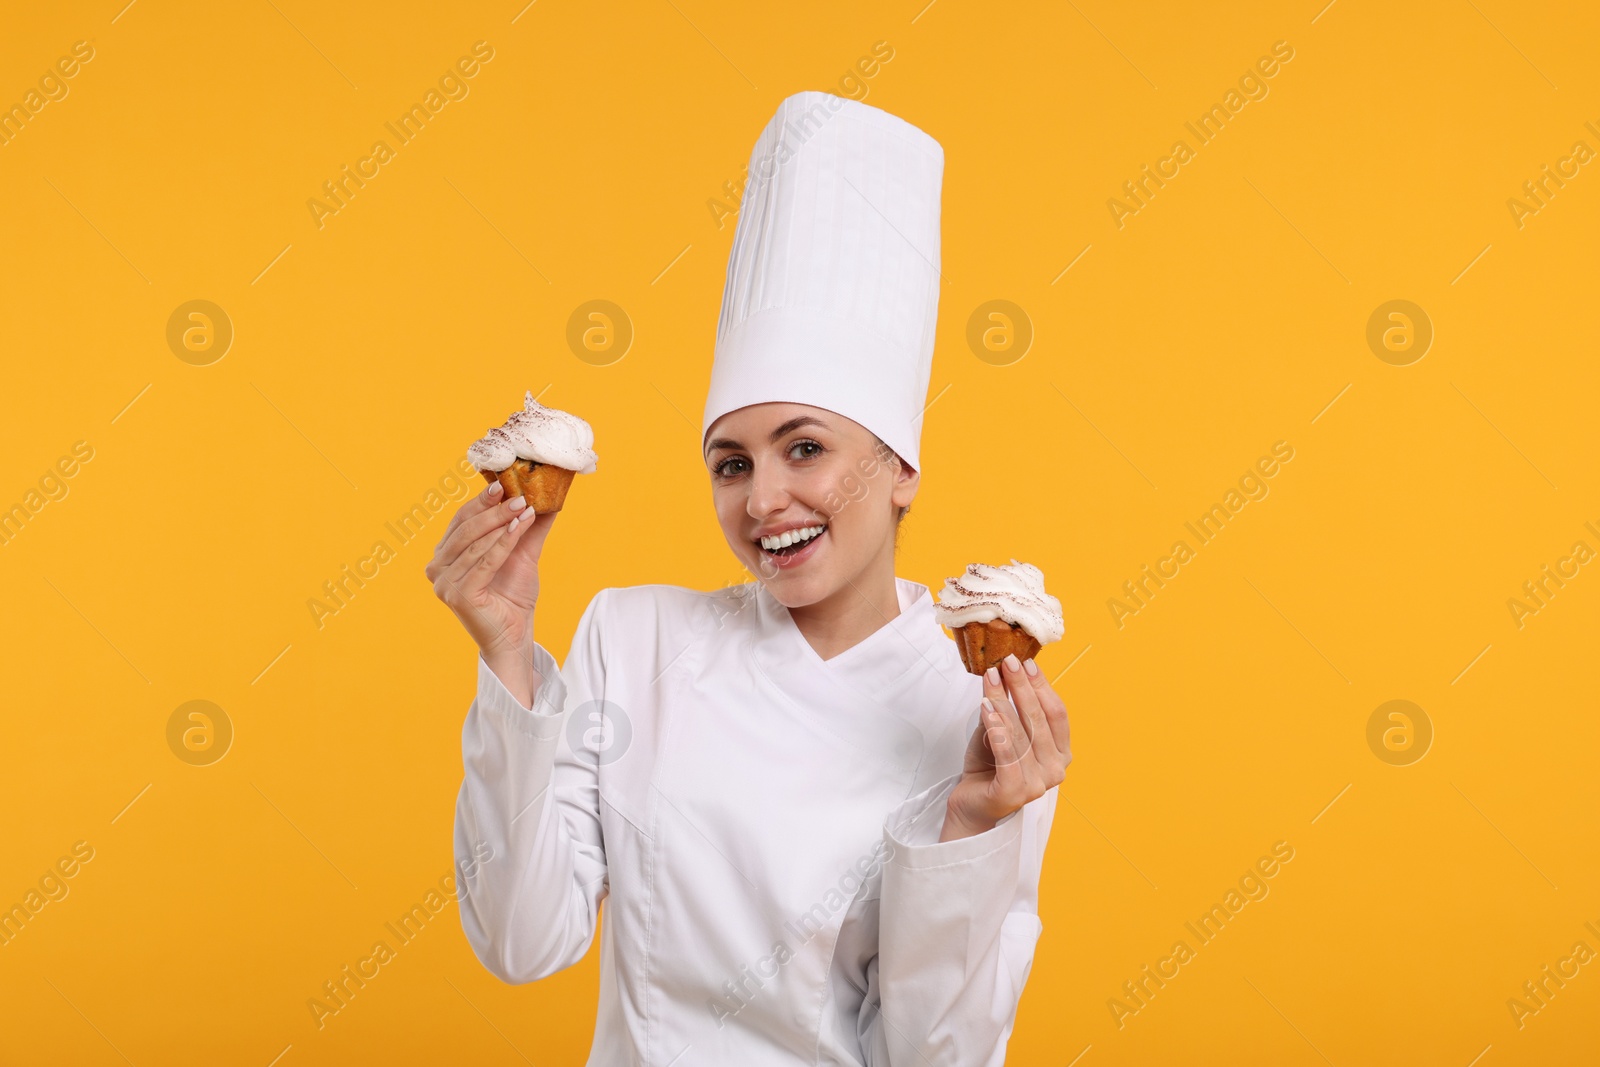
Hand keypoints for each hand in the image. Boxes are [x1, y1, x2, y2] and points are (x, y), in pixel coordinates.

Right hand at [425, 481, 556, 699]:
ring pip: (475, 543)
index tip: (504, 484)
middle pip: (466, 528)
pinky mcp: (456, 594)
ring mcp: (443, 582)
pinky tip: (521, 527)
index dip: (481, 500)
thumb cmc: (513, 595)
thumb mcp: (522, 553)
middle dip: (494, 510)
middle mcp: (436, 566)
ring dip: (502, 523)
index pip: (460, 519)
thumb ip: (528, 526)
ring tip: (526, 508)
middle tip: (519, 495)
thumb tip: (547, 495)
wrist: (516, 634)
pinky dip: (504, 542)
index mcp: (444, 554)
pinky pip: (484, 561)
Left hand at [941, 653, 1070, 841]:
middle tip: (1007, 662)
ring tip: (991, 678)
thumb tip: (1006, 671)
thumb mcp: (1003, 730)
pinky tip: (986, 706)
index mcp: (1061, 753)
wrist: (971, 803)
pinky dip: (996, 726)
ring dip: (1004, 700)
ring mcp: (1038, 784)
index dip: (1042, 686)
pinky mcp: (1015, 792)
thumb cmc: (989, 765)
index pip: (1057, 713)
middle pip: (1039, 719)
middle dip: (1022, 687)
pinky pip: (1006, 752)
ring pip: (1020, 733)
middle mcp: (1055, 770)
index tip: (1026, 663)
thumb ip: (1009, 708)